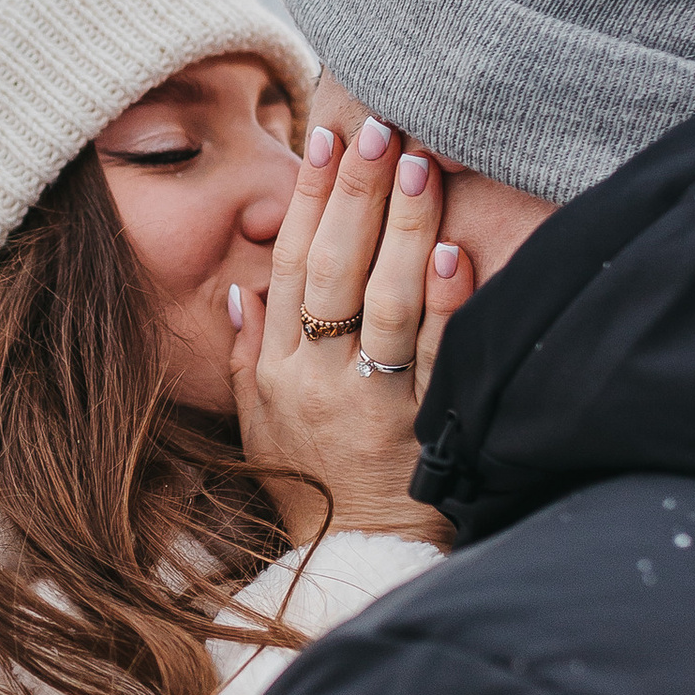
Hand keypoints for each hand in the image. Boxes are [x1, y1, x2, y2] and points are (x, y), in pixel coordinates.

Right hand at [230, 118, 474, 548]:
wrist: (359, 564)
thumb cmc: (311, 487)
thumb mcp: (258, 426)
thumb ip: (248, 356)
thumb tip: (238, 291)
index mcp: (276, 371)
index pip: (288, 268)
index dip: (308, 203)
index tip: (327, 143)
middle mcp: (318, 381)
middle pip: (333, 271)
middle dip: (356, 196)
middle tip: (378, 130)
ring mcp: (372, 403)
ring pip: (387, 301)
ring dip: (403, 229)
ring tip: (419, 165)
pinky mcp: (425, 427)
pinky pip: (438, 356)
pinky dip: (448, 304)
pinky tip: (456, 253)